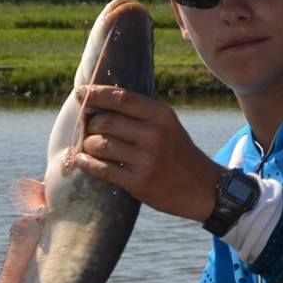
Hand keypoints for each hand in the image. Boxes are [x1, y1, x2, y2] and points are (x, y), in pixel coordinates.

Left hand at [69, 85, 225, 223]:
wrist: (202, 188)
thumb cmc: (177, 153)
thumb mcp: (167, 125)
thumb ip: (139, 114)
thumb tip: (98, 104)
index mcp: (161, 115)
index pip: (120, 98)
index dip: (95, 94)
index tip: (79, 93)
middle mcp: (154, 134)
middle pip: (105, 122)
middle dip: (89, 125)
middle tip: (85, 129)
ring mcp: (146, 159)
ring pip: (100, 145)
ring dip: (87, 146)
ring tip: (87, 147)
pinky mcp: (139, 182)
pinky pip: (102, 169)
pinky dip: (87, 164)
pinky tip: (82, 160)